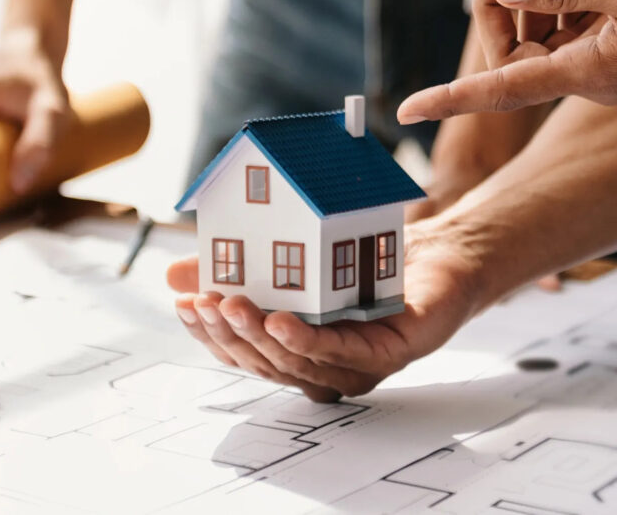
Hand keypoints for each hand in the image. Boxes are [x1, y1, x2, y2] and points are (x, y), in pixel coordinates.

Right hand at [167, 220, 484, 399]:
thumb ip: (239, 269)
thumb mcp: (295, 256)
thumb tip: (174, 275)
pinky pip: (343, 353)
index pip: (246, 353)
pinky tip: (281, 322)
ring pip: (298, 362)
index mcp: (301, 349)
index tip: (184, 304)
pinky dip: (307, 340)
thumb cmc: (369, 259)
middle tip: (203, 302)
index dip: (212, 334)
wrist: (442, 250)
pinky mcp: (391, 353)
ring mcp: (359, 364)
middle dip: (229, 334)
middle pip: (267, 362)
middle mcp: (327, 365)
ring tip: (232, 305)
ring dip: (259, 336)